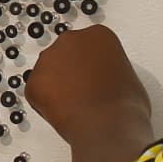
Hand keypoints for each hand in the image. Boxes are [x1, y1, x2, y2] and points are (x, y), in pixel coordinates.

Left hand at [23, 24, 153, 142]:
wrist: (108, 126)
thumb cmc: (125, 105)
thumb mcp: (129, 77)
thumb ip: (111, 70)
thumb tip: (105, 83)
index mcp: (98, 35)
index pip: (88, 46)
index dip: (91, 67)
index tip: (95, 80)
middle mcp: (71, 40)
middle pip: (66, 55)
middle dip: (70, 73)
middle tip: (82, 94)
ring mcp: (48, 59)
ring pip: (49, 73)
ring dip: (57, 87)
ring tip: (74, 107)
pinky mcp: (33, 81)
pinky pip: (36, 93)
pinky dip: (45, 105)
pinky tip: (63, 114)